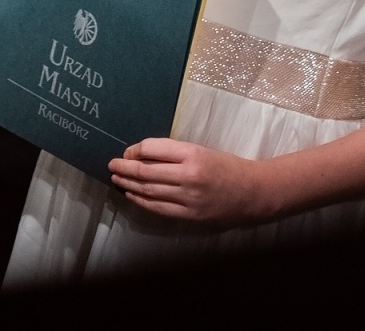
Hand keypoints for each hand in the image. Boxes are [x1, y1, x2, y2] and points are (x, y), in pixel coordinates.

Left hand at [109, 138, 272, 225]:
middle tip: (111, 165)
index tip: (128, 151)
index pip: (153, 149)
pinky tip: (132, 196)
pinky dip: (141, 201)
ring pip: (148, 191)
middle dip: (125, 168)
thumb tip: (143, 155)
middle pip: (146, 171)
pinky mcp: (189, 216)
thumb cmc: (228, 167)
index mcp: (193, 154)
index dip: (135, 150)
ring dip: (129, 185)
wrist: (253, 193)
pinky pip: (158, 208)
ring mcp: (188, 198)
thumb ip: (175, 154)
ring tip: (116, 179)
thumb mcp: (203, 151)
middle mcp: (188, 176)